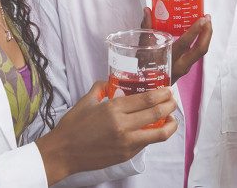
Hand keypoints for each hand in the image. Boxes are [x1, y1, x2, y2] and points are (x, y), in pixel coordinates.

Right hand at [36, 81, 177, 183]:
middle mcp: (123, 125)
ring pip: (159, 133)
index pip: (147, 99)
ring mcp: (126, 142)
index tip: (168, 90)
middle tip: (173, 100)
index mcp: (114, 108)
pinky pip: (146, 143)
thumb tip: (110, 81)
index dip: (162, 94)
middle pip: (156, 113)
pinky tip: (155, 129)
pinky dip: (155, 135)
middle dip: (170, 105)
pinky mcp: (126, 155)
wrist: (63, 153)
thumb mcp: (86, 101)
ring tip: (171, 118)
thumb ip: (101, 88)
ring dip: (170, 124)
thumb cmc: (73, 126)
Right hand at [141, 7, 211, 83]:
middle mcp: (181, 65)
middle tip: (207, 17)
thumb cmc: (143, 70)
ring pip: (201, 52)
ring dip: (206, 36)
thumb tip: (147, 11)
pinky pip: (197, 53)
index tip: (202, 19)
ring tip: (206, 22)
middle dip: (207, 32)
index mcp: (170, 59)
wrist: (147, 90)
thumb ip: (146, 29)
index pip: (186, 43)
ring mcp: (185, 67)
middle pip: (201, 49)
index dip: (195, 31)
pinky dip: (200, 41)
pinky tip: (199, 33)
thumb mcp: (142, 49)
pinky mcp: (186, 67)